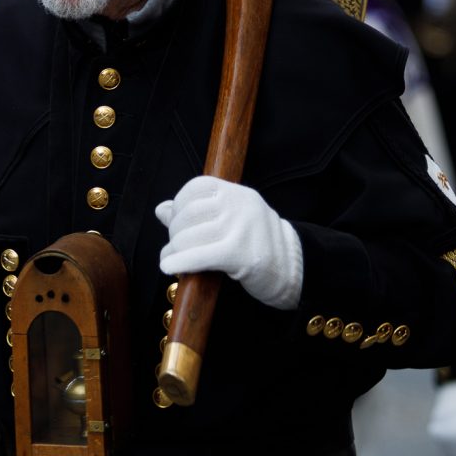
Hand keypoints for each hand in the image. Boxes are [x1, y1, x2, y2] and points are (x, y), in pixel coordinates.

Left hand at [155, 176, 303, 310]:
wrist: (294, 269)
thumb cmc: (258, 245)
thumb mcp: (232, 220)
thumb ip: (198, 213)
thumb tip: (161, 209)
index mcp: (238, 194)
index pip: (197, 187)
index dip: (179, 204)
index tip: (175, 221)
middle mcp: (241, 205)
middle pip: (190, 213)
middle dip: (175, 232)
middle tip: (174, 246)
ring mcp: (243, 228)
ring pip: (192, 236)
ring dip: (174, 250)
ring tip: (172, 259)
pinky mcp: (242, 254)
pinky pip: (201, 256)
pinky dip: (180, 262)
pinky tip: (169, 267)